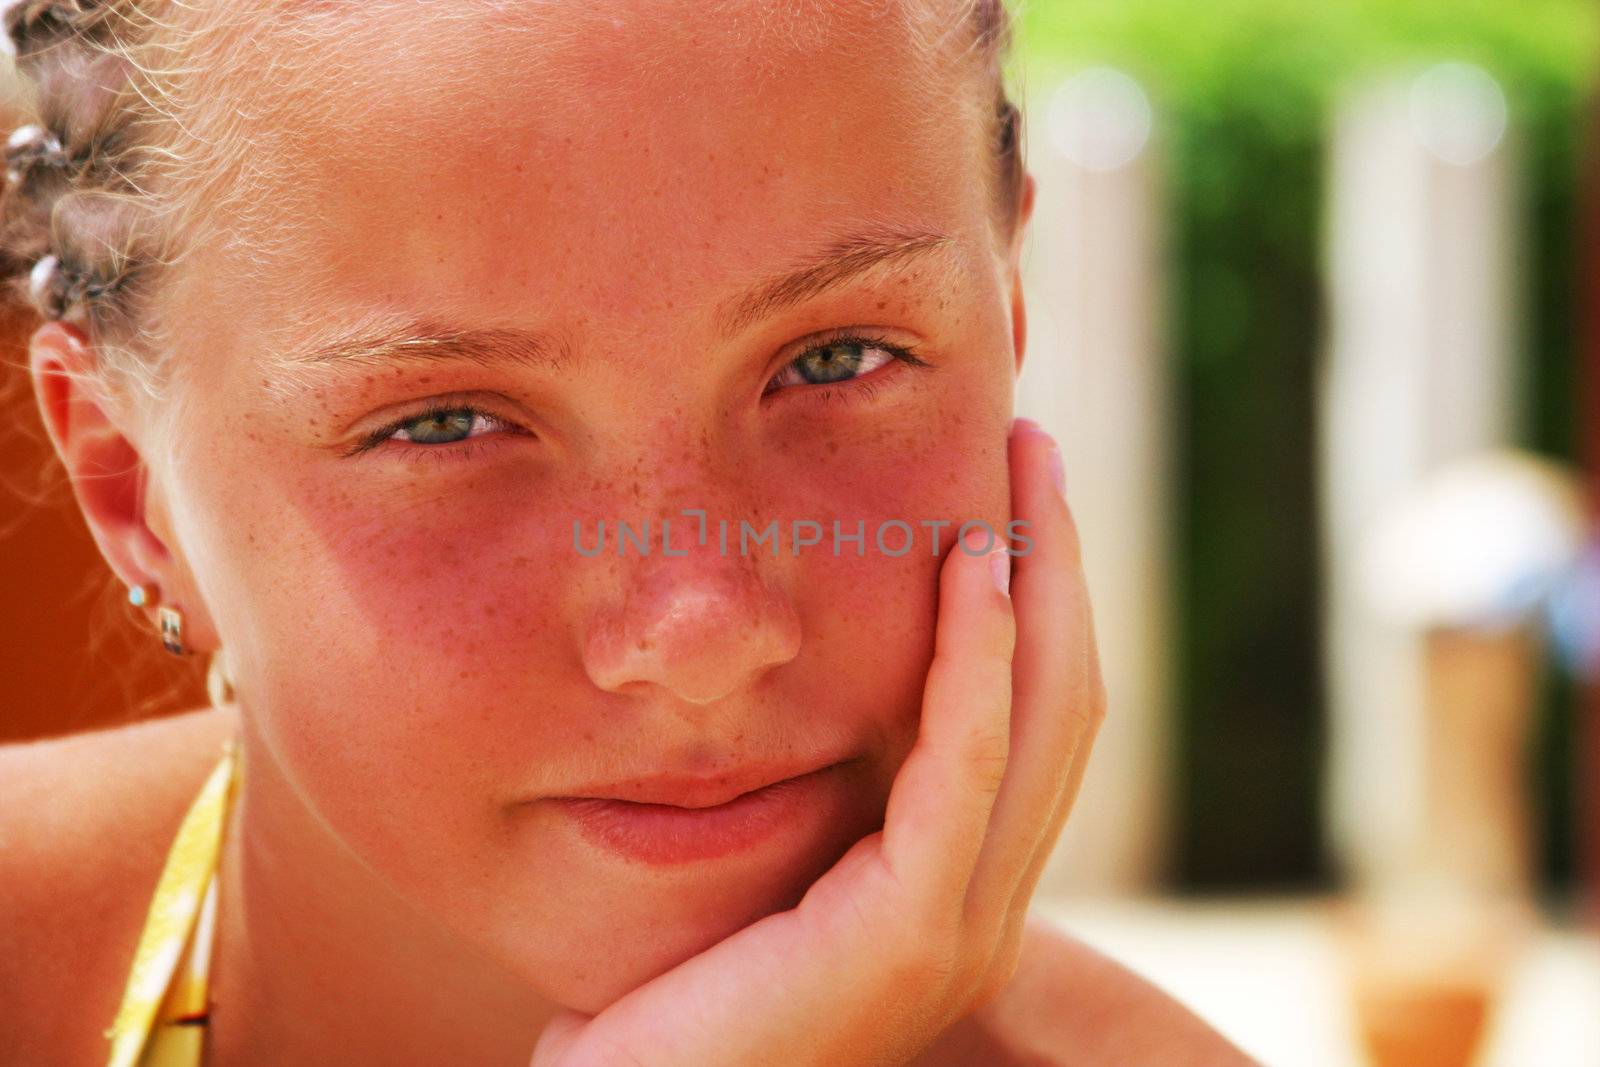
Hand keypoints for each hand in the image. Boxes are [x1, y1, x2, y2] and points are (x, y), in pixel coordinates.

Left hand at [531, 417, 1105, 1066]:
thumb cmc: (668, 995)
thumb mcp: (768, 871)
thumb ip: (819, 801)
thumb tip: (813, 687)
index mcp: (959, 892)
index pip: (1035, 724)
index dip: (1039, 602)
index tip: (1012, 494)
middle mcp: (987, 909)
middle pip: (1065, 703)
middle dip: (1057, 563)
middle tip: (1033, 445)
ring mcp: (963, 927)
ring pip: (1041, 717)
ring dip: (1037, 575)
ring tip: (1020, 463)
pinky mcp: (910, 932)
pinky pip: (966, 761)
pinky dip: (979, 653)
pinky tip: (972, 560)